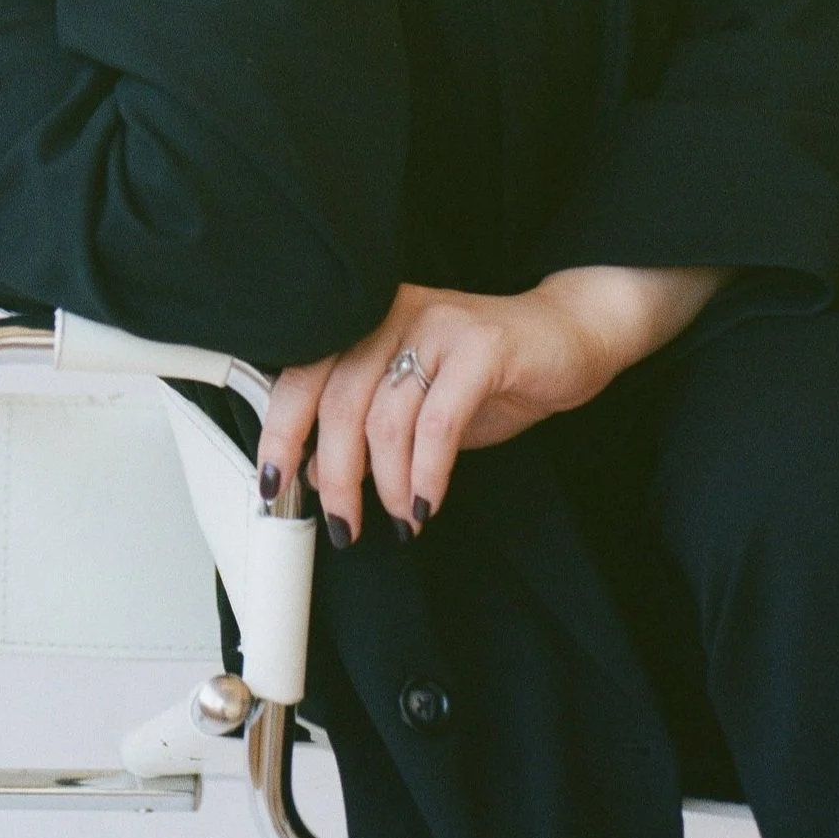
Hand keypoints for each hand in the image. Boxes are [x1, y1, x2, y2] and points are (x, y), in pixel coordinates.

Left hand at [256, 266, 727, 543]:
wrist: (566, 337)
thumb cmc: (486, 372)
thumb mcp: (413, 402)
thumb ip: (364, 427)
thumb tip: (314, 473)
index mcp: (365, 323)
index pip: (301, 375)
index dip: (280, 434)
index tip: (272, 487)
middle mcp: (393, 314)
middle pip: (338, 401)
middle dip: (336, 476)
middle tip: (345, 523)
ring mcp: (437, 325)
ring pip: (386, 418)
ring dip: (386, 484)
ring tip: (400, 517)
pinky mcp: (481, 346)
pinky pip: (438, 422)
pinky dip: (427, 472)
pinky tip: (428, 500)